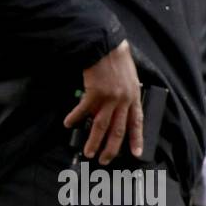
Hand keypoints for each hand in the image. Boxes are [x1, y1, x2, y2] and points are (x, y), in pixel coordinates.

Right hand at [63, 40, 142, 163]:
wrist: (105, 45)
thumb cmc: (117, 58)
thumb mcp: (130, 77)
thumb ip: (128, 94)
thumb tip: (120, 109)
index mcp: (133, 96)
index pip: (137, 122)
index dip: (136, 139)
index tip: (136, 153)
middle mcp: (123, 100)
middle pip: (118, 130)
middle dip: (111, 148)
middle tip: (105, 160)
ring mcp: (109, 98)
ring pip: (101, 126)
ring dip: (94, 141)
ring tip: (88, 152)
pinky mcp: (94, 93)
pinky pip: (83, 111)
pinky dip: (75, 118)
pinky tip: (69, 124)